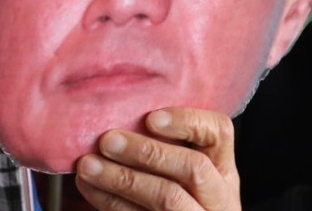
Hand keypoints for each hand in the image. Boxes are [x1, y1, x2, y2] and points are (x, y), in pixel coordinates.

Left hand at [75, 107, 240, 210]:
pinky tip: (89, 187)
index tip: (151, 117)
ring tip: (88, 165)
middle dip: (147, 151)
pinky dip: (110, 202)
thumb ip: (168, 147)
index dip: (187, 121)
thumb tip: (121, 111)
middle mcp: (218, 196)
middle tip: (107, 140)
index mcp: (223, 170)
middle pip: (193, 167)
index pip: (219, 131)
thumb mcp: (186, 174)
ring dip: (122, 178)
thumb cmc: (175, 197)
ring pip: (167, 197)